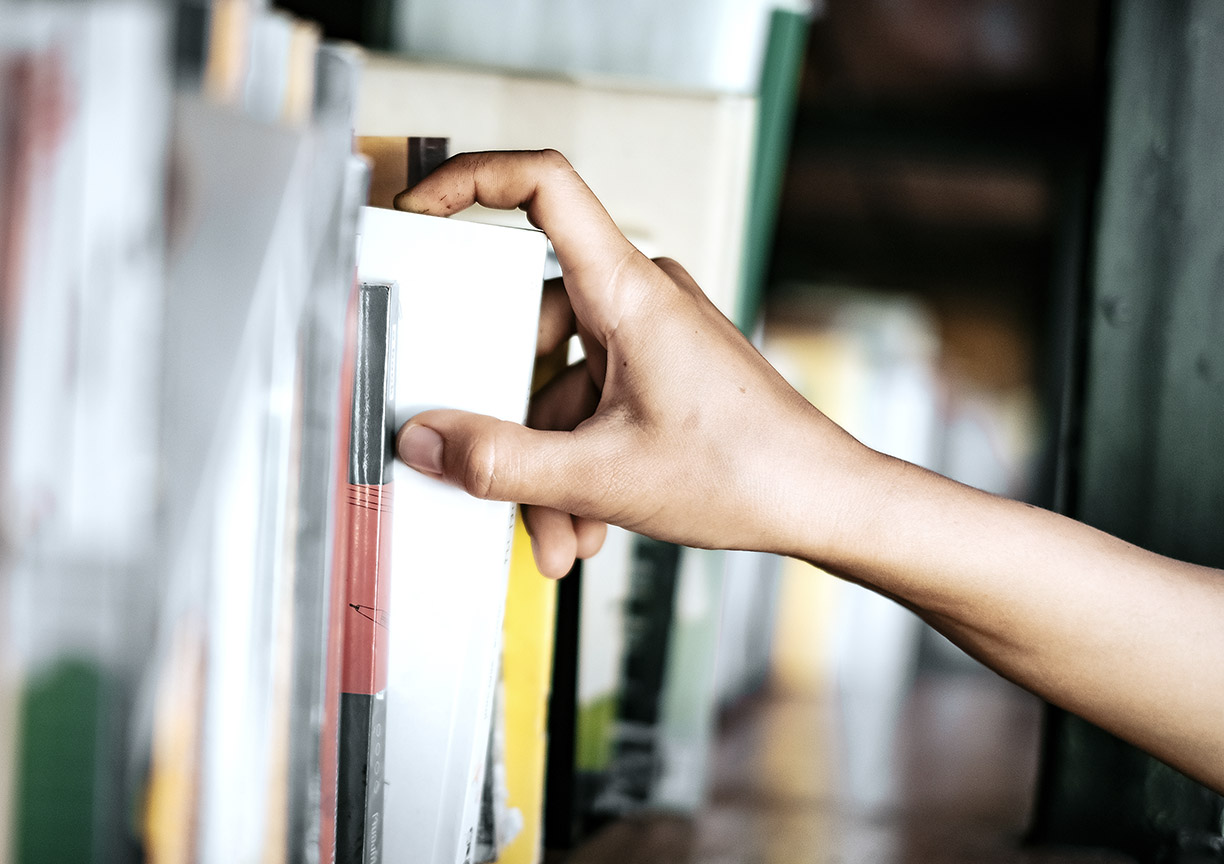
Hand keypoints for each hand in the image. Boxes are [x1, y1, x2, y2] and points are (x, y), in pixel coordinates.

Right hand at [391, 150, 880, 577]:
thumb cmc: (750, 471)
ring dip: (546, 465)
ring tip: (559, 533)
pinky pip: (589, 406)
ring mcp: (649, 337)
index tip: (418, 209)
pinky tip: (584, 523)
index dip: (469, 181)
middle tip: (490, 474)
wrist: (826, 503)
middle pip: (528, 330)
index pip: (541, 185)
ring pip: (558, 386)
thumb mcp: (602, 476)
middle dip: (510, 421)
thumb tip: (428, 442)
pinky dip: (577, 463)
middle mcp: (638, 299)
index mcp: (627, 291)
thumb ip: (501, 463)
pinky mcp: (658, 373)